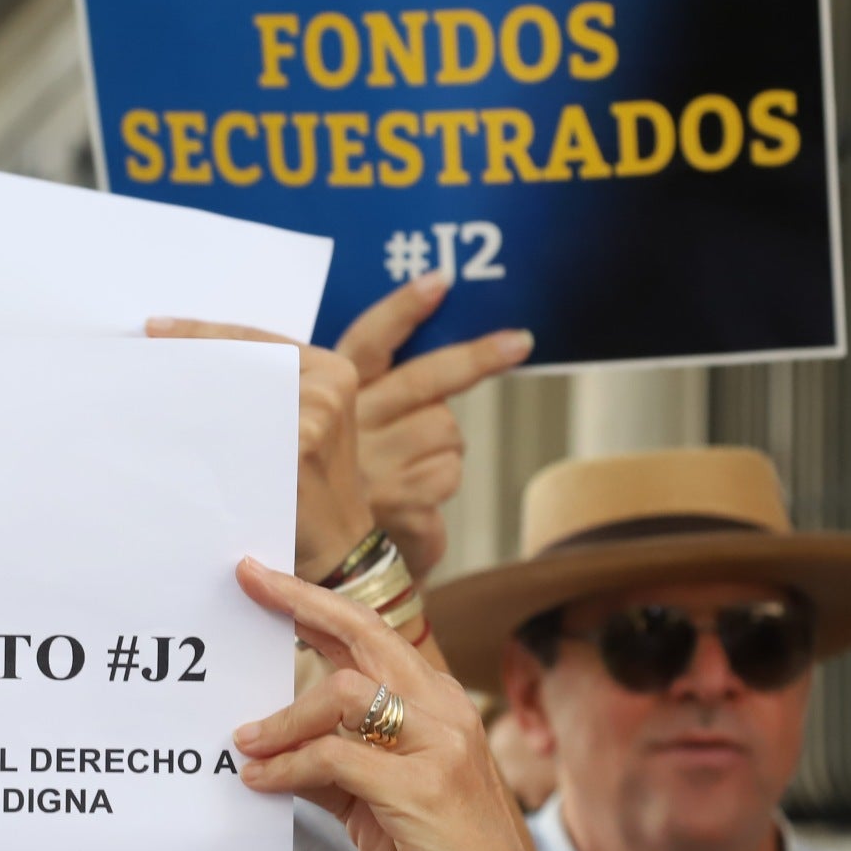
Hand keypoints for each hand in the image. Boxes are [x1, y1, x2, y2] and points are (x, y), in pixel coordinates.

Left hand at [147, 319, 374, 580]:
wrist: (340, 551)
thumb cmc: (307, 490)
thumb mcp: (301, 427)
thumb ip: (263, 393)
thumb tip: (180, 364)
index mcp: (332, 370)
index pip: (253, 340)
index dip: (199, 332)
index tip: (152, 330)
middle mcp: (328, 386)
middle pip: (240, 360)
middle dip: (189, 361)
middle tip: (139, 364)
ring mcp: (316, 417)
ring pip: (232, 392)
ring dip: (185, 396)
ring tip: (142, 397)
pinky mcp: (300, 449)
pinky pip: (234, 431)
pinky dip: (197, 432)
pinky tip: (166, 436)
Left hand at [231, 558, 551, 850]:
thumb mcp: (377, 800)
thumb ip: (331, 765)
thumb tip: (265, 748)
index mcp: (437, 703)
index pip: (372, 633)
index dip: (317, 602)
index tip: (264, 579)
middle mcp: (443, 709)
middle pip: (365, 633)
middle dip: (301, 602)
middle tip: (249, 582)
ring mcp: (439, 745)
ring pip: (342, 694)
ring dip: (282, 720)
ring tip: (244, 743)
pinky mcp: (423, 788)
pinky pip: (334, 759)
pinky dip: (288, 767)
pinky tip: (259, 782)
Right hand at [336, 275, 533, 577]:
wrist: (333, 567)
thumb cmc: (348, 481)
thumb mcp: (348, 427)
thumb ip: (383, 387)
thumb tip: (447, 340)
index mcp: (331, 397)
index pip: (368, 343)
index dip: (403, 311)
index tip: (440, 283)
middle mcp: (348, 428)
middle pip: (424, 379)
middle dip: (478, 357)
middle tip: (520, 342)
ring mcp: (373, 467)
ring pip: (446, 429)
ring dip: (443, 446)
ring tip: (409, 467)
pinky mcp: (399, 504)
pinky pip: (447, 473)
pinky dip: (439, 483)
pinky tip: (412, 498)